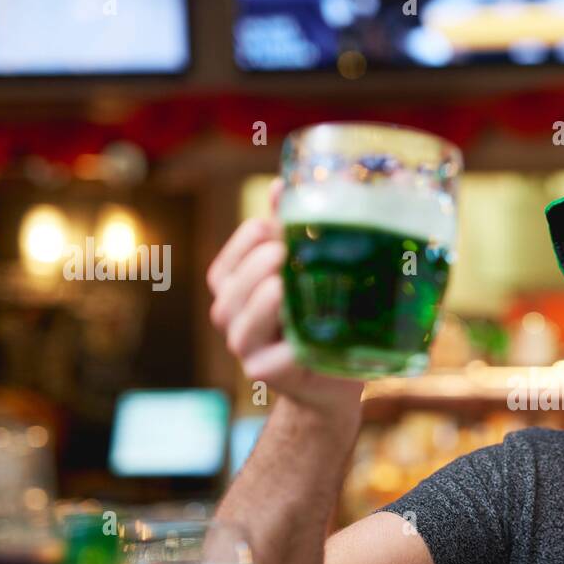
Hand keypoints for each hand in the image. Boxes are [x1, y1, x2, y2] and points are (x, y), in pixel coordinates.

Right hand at [206, 177, 363, 420]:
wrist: (333, 379)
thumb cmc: (320, 318)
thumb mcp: (308, 271)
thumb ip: (292, 231)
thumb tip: (285, 184)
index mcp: (236, 281)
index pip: (244, 242)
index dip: (266, 231)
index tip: (296, 233)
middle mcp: (230, 313)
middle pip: (235, 279)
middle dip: (263, 262)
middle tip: (290, 255)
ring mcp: (244, 346)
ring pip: (245, 316)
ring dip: (267, 298)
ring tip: (286, 286)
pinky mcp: (266, 373)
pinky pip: (275, 355)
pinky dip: (291, 344)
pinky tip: (310, 333)